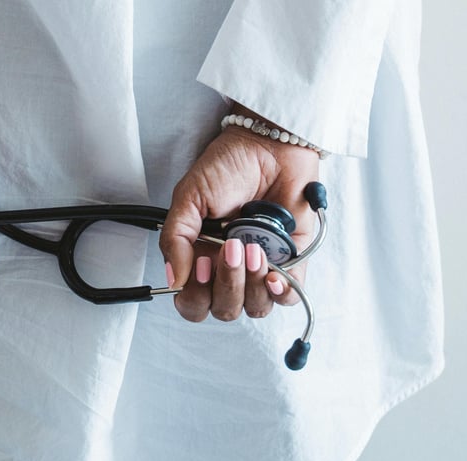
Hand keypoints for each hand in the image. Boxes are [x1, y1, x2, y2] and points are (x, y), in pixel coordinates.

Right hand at [159, 108, 318, 321]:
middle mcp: (229, 270)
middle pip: (224, 309)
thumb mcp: (189, 197)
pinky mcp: (292, 263)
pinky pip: (288, 296)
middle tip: (231, 247)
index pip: (192, 302)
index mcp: (200, 258)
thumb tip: (174, 279)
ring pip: (255, 307)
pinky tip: (274, 274)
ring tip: (254, 247)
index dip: (196, 296)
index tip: (202, 265)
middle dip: (227, 284)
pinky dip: (280, 291)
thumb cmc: (229, 166)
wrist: (271, 145)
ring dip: (252, 284)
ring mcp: (261, 269)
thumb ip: (175, 238)